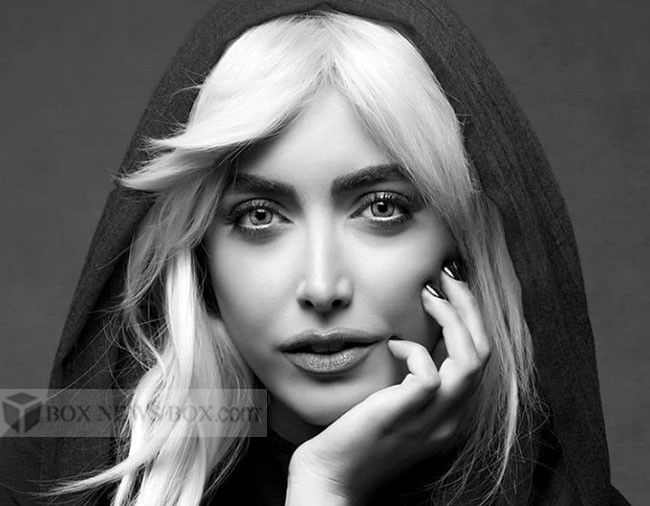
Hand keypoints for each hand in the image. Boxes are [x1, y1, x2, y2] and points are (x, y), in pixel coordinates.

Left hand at [285, 262, 491, 504]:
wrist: (333, 476)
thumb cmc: (361, 435)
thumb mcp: (401, 407)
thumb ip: (417, 381)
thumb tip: (417, 339)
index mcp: (452, 415)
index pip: (481, 359)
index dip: (472, 320)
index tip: (452, 291)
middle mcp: (451, 420)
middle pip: (483, 353)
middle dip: (469, 308)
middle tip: (447, 277)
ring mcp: (431, 421)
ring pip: (470, 361)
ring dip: (452, 319)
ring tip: (430, 295)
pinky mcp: (404, 416)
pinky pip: (430, 375)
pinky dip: (414, 350)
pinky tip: (392, 345)